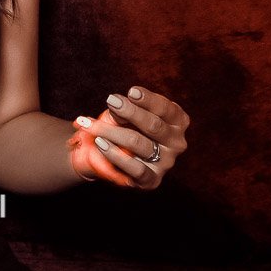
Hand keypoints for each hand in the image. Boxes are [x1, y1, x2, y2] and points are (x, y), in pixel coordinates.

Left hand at [68, 85, 188, 189]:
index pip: (166, 109)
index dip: (148, 100)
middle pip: (154, 125)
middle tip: (110, 101)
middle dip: (130, 112)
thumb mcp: (124, 112)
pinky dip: (115, 155)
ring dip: (113, 132)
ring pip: (139, 144)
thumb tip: (117, 105)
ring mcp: (166, 163)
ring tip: (93, 125)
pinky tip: (100, 144)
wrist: (107, 151)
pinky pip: (135, 168)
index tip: (131, 92)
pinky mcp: (152, 180)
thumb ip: (124, 108)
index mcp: (177, 122)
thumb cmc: (121, 125)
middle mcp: (176, 142)